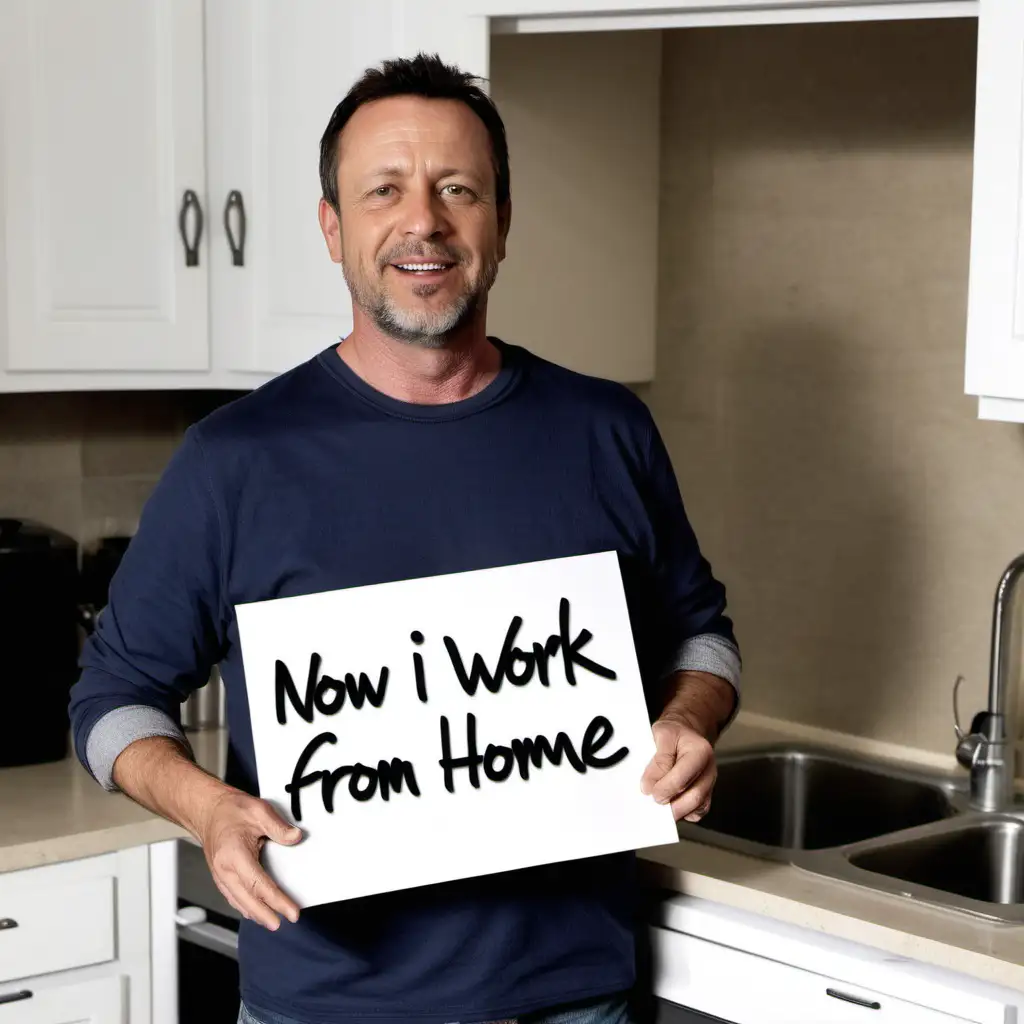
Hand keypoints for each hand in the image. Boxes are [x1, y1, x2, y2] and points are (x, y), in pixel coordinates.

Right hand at [196, 789, 302, 929]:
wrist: (207, 810)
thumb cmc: (230, 810)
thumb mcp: (258, 810)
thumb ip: (278, 826)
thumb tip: (295, 837)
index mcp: (234, 854)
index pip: (259, 884)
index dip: (277, 900)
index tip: (291, 911)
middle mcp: (224, 869)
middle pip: (247, 900)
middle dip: (266, 914)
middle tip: (283, 923)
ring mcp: (220, 874)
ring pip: (238, 901)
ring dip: (255, 914)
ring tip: (272, 922)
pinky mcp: (220, 875)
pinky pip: (233, 896)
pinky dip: (245, 906)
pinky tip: (254, 911)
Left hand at [640, 717, 716, 821]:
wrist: (685, 731)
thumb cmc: (674, 732)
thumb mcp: (662, 734)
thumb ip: (658, 760)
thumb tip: (650, 786)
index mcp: (700, 751)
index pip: (683, 778)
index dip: (664, 788)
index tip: (649, 791)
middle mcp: (709, 770)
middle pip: (695, 797)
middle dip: (671, 805)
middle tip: (654, 801)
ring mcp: (709, 783)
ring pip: (697, 808)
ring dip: (676, 811)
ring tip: (660, 804)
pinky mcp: (705, 794)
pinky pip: (696, 812)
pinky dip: (683, 813)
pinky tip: (671, 803)